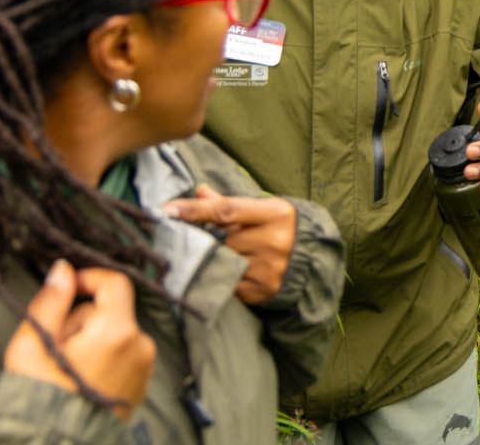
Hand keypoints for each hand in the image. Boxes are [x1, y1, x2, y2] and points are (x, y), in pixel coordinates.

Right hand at [3, 259, 154, 419]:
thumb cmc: (38, 397)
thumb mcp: (33, 345)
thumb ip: (51, 301)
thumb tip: (63, 269)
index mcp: (118, 331)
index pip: (115, 283)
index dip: (88, 279)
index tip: (65, 289)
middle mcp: (141, 346)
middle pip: (111, 312)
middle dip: (81, 320)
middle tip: (55, 347)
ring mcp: (144, 369)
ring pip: (116, 335)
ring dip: (92, 341)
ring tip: (66, 368)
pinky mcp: (141, 387)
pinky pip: (123, 358)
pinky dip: (104, 360)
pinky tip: (80, 380)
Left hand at [161, 186, 296, 303]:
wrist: (313, 259)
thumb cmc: (282, 227)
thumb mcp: (264, 209)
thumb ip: (231, 203)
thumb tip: (200, 190)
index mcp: (276, 213)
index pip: (226, 209)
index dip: (193, 209)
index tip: (165, 210)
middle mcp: (275, 240)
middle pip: (221, 238)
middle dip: (203, 237)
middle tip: (184, 236)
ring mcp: (269, 268)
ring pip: (222, 261)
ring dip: (210, 257)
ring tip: (206, 253)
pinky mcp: (262, 290)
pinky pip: (228, 282)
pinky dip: (221, 275)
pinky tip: (222, 270)